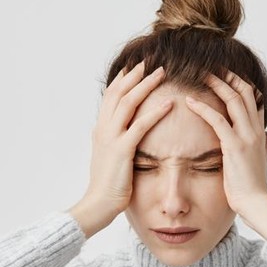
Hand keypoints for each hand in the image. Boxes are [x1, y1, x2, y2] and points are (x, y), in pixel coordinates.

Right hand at [81, 60, 172, 219]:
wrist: (97, 205)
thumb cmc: (106, 186)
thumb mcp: (106, 158)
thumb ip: (109, 142)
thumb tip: (111, 132)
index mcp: (100, 130)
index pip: (110, 97)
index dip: (123, 80)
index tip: (136, 67)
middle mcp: (103, 129)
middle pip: (118, 92)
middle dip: (135, 75)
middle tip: (150, 62)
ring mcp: (111, 138)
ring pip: (128, 102)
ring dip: (146, 85)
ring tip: (161, 73)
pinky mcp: (122, 150)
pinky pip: (140, 126)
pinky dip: (155, 112)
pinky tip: (169, 103)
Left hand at [184, 70, 266, 216]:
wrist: (256, 203)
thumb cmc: (254, 187)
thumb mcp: (262, 162)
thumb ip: (264, 146)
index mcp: (259, 133)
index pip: (253, 99)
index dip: (239, 83)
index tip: (225, 74)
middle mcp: (255, 130)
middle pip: (244, 92)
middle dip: (227, 76)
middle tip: (210, 67)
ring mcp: (246, 136)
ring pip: (233, 99)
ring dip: (216, 84)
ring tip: (200, 74)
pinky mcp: (234, 146)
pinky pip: (217, 120)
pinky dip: (202, 108)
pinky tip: (189, 101)